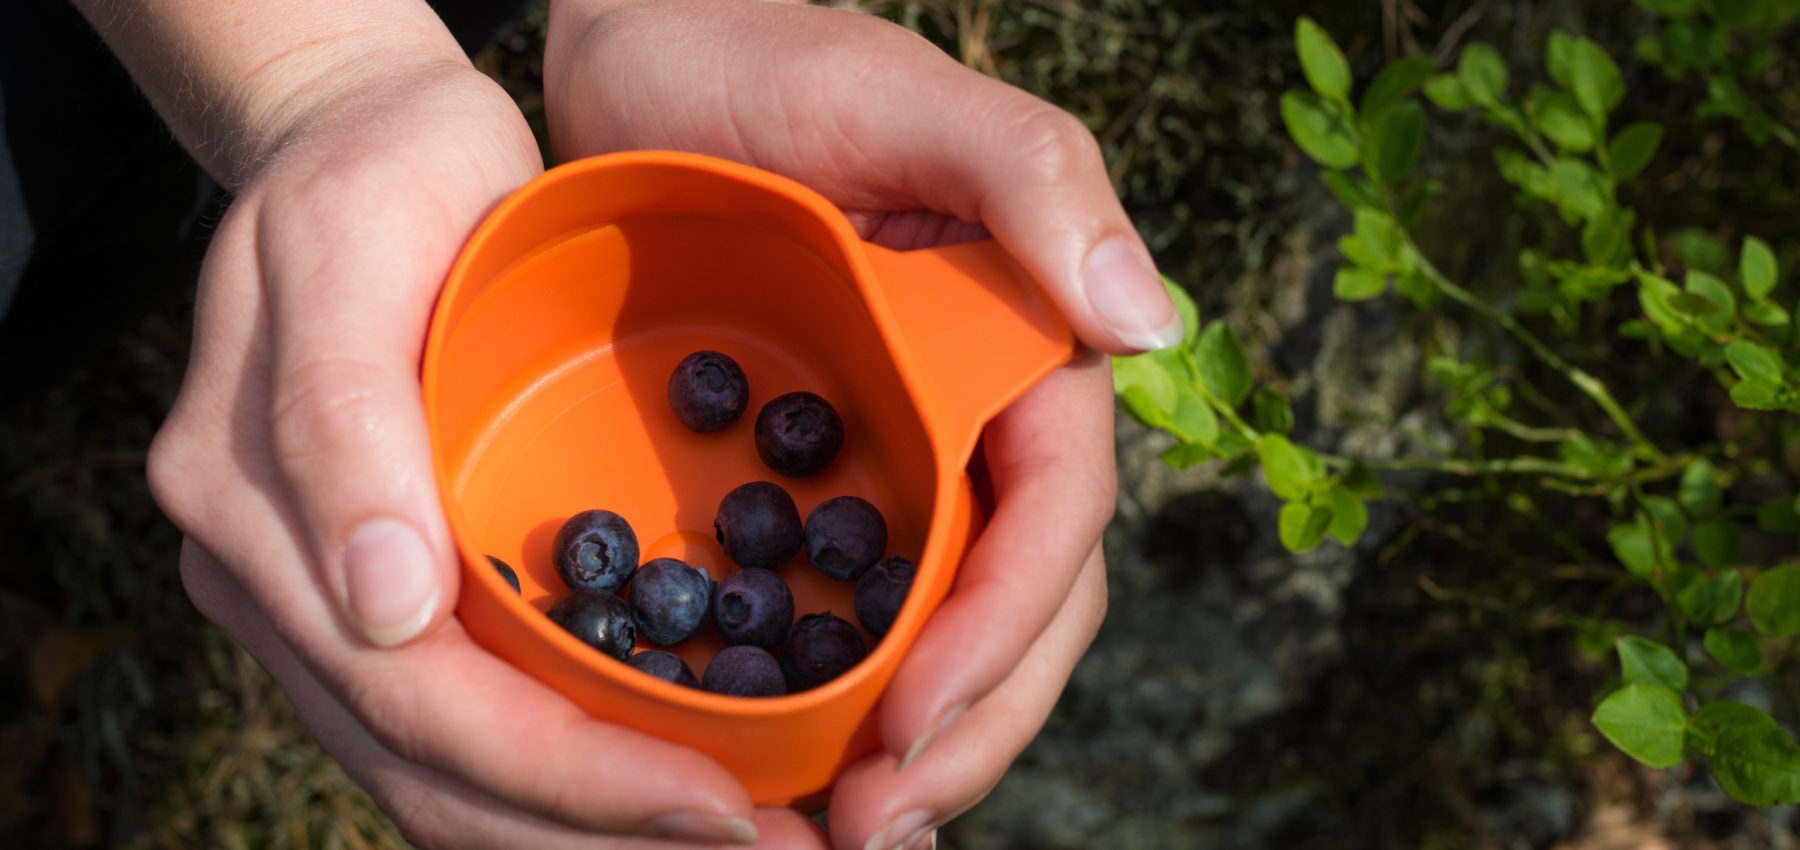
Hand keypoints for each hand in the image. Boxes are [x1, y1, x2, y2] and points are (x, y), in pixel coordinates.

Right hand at [147, 60, 825, 847]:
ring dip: (593, 835)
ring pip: (453, 779)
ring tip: (742, 842)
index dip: (570, 776)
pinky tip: (670, 793)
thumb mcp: (348, 252)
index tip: (719, 806)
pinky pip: (474, 725)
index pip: (419, 701)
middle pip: (439, 775)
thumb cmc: (373, 178)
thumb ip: (341, 425)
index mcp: (255, 516)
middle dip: (602, 836)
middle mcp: (283, 587)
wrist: (366, 146)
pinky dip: (572, 784)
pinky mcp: (392, 592)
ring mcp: (330, 602)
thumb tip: (380, 608)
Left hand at [544, 2, 1135, 845]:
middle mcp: (976, 425)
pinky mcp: (810, 483)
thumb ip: (1036, 181)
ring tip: (839, 834)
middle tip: (872, 830)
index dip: (1003, 639)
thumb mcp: (904, 98)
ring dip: (910, 748)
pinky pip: (843, 611)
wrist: (631, 59)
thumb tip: (1151, 324)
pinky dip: (830, 701)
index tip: (912, 731)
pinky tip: (786, 774)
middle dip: (963, 733)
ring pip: (941, 636)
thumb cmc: (763, 59)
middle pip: (1017, 612)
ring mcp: (896, 463)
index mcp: (1027, 354)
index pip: (1054, 523)